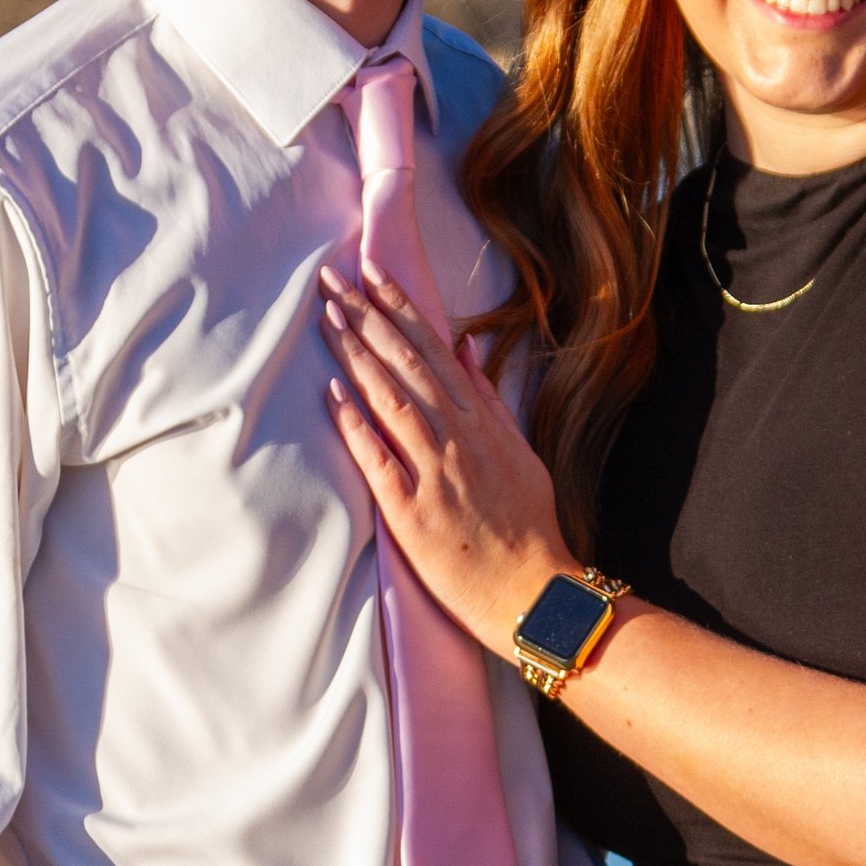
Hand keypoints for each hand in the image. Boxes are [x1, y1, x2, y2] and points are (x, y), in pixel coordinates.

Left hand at [321, 266, 575, 655]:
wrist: (537, 593)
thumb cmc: (529, 526)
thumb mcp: (520, 452)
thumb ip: (490, 399)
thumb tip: (466, 347)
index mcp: (482, 423)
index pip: (435, 351)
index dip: (401, 308)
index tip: (372, 273)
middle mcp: (459, 439)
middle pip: (407, 364)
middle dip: (367, 317)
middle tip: (332, 279)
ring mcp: (437, 474)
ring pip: (391, 401)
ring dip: (357, 355)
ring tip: (327, 317)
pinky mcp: (414, 514)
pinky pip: (380, 461)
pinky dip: (358, 425)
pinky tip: (334, 393)